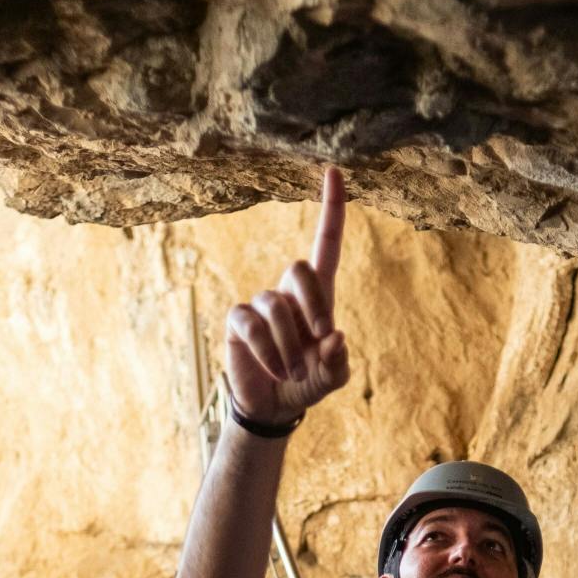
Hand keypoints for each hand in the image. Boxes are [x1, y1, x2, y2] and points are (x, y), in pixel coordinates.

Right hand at [224, 167, 350, 424]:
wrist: (275, 406)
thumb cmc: (308, 382)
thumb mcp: (331, 377)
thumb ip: (337, 361)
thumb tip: (333, 338)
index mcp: (319, 294)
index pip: (327, 243)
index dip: (332, 208)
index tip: (335, 171)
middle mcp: (289, 291)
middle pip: (300, 267)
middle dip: (315, 304)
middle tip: (320, 340)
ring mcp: (261, 303)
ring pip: (276, 306)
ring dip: (290, 346)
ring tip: (294, 373)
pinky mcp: (239, 321)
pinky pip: (253, 325)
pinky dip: (269, 351)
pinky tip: (276, 370)